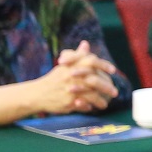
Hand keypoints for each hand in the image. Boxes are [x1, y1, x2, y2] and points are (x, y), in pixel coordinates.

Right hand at [0, 43, 118, 123]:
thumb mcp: (65, 66)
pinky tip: (92, 108)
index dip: (103, 65)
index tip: (113, 70)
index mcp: (72, 66)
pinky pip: (83, 105)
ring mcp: (70, 90)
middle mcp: (71, 77)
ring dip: (100, 100)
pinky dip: (89, 107)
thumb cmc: (54, 79)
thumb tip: (85, 43)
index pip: (91, 61)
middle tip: (115, 92)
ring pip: (91, 95)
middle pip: (94, 80)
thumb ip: (77, 56)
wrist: (36, 94)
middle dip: (106, 87)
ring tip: (105, 104)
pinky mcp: (68, 103)